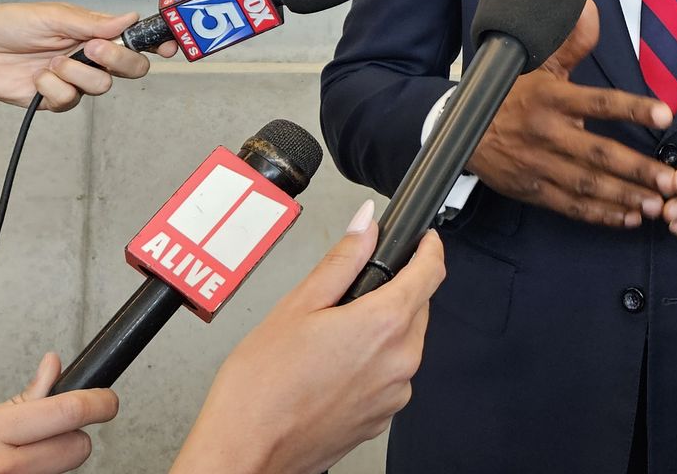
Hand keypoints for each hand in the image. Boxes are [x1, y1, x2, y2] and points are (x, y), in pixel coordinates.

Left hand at [0, 0, 176, 109]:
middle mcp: (90, 57)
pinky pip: (70, 100)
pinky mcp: (55, 99)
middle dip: (119, 62)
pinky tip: (38, 77)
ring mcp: (74, 79)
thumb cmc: (10, 23)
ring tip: (52, 62)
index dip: (156, 44)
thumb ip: (92, 22)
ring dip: (77, 74)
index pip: (136, 40)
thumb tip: (129, 18)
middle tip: (95, 50)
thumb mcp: (53, 16)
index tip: (166, 47)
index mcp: (95, 32)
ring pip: (101, 87)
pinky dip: (54, 88)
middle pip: (131, 69)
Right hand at [0, 353, 116, 473]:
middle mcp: (1, 465)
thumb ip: (20, 400)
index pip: (67, 411)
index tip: (107, 401)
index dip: (98, 403)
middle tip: (48, 437)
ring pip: (65, 468)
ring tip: (16, 461)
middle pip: (78, 447)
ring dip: (50, 462)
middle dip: (71, 438)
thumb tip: (53, 366)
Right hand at [172, 203, 444, 473]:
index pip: (431, 273)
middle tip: (350, 294)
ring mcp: (394, 396)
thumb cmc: (261, 387)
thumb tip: (366, 225)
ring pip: (403, 344)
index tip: (424, 240)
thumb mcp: (297, 305)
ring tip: (329, 336)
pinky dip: (371, 365)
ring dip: (381, 331)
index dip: (429, 249)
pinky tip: (331, 367)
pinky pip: (389, 378)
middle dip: (395, 292)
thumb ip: (342, 260)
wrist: (246, 453)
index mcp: (384, 325)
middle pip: (417, 309)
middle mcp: (400, 362)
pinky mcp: (381, 420)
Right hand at [467, 0, 674, 226]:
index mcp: (551, 97)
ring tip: (658, 204)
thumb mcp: (539, 64)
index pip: (599, 101)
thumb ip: (571, 41)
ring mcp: (537, 164)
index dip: (633, 108)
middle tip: (671, 180)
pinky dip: (600, 214)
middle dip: (637, 169)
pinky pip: (570, 206)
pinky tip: (628, 217)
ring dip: (624, 197)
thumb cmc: (511, 94)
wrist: (458, 130)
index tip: (665, 115)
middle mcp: (545, 131)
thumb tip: (591, 8)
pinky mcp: (531, 189)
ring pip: (587, 184)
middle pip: (598, 153)